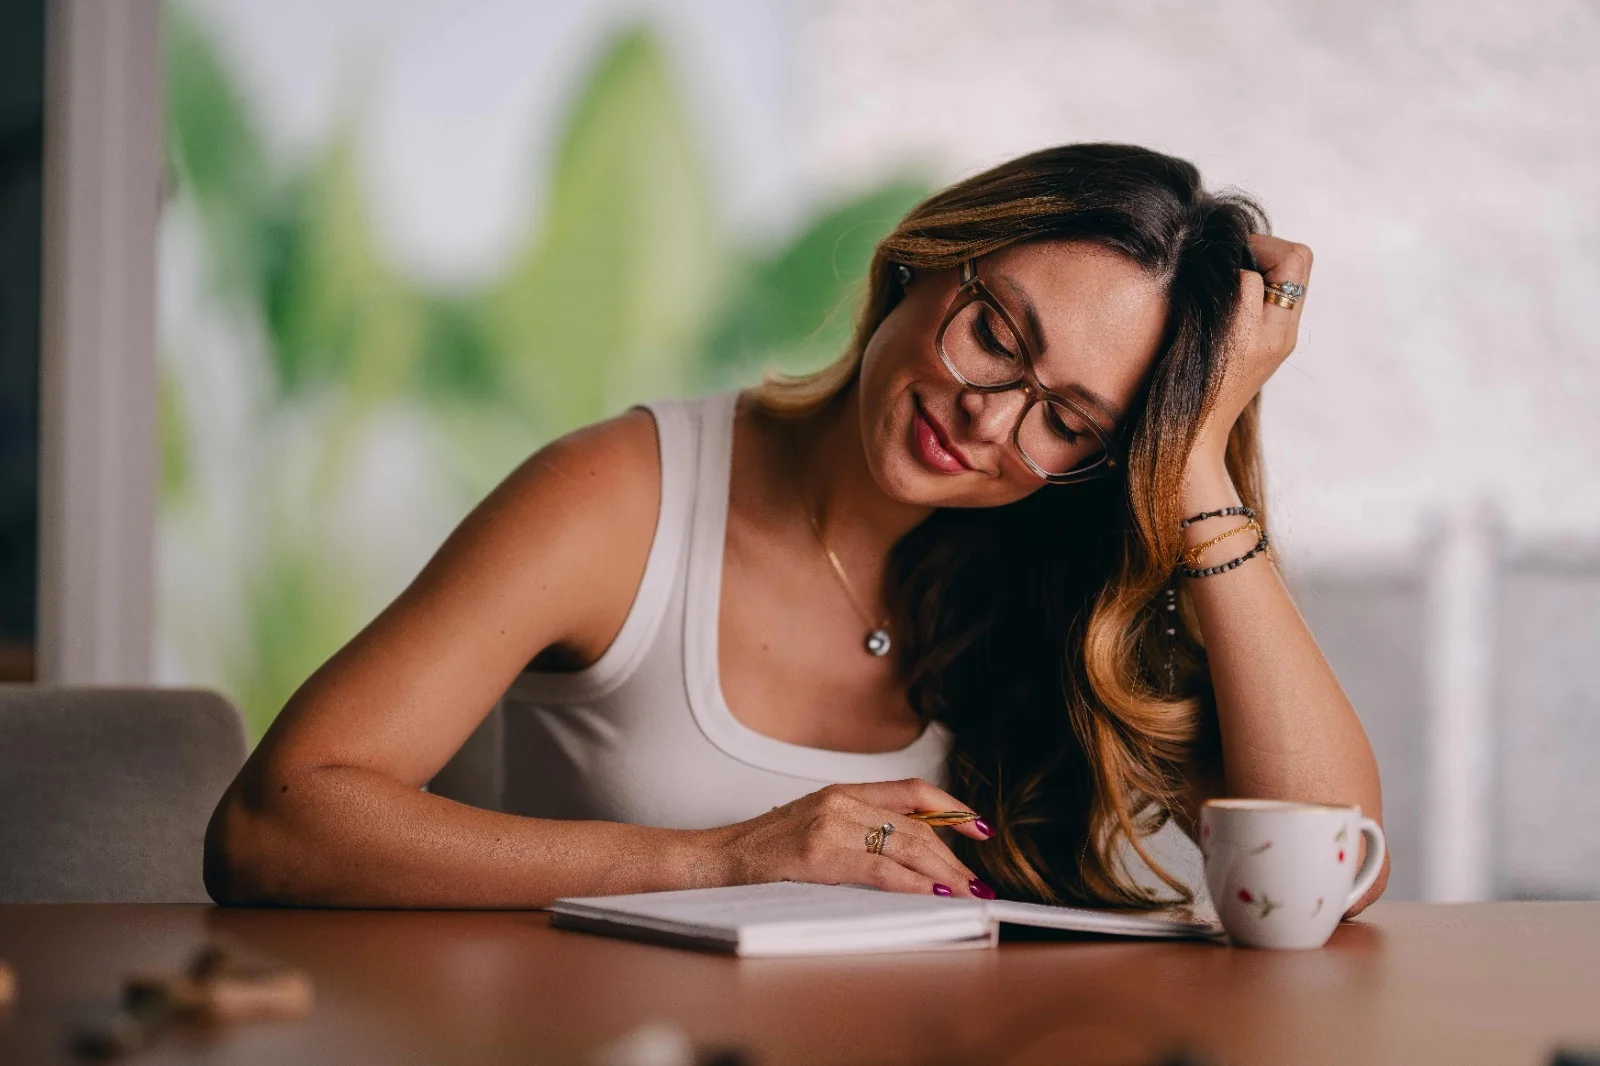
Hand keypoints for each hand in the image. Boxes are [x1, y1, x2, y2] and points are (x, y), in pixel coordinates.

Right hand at [707, 779, 996, 898]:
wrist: (715, 858)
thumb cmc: (762, 851)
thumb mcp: (813, 827)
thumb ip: (855, 831)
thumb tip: (906, 856)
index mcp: (841, 792)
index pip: (911, 791)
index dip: (951, 809)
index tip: (979, 828)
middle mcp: (840, 801)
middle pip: (916, 824)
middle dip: (953, 856)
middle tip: (976, 882)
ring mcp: (829, 825)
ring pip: (905, 845)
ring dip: (943, 873)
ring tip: (966, 894)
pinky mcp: (818, 854)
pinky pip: (879, 870)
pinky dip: (912, 884)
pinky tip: (932, 895)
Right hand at [1189, 233, 1312, 465]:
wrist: (1194, 434)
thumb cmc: (1198, 388)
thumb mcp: (1220, 333)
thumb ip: (1239, 293)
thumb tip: (1243, 267)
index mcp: (1278, 328)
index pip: (1293, 257)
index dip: (1259, 247)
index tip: (1226, 259)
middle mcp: (1284, 332)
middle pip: (1297, 262)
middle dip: (1264, 252)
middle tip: (1229, 265)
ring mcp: (1275, 341)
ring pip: (1284, 279)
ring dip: (1255, 271)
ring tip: (1225, 285)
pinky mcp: (1263, 348)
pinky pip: (1269, 300)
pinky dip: (1249, 291)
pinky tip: (1224, 306)